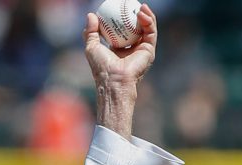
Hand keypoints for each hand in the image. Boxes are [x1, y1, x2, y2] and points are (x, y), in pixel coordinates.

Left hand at [82, 3, 157, 137]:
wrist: (113, 79)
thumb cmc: (101, 66)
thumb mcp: (92, 47)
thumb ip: (91, 32)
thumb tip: (90, 15)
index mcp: (119, 48)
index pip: (123, 29)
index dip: (122, 17)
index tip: (119, 7)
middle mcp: (132, 48)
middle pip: (137, 27)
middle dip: (136, 14)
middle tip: (131, 4)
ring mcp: (142, 49)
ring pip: (147, 28)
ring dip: (145, 15)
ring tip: (140, 6)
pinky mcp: (150, 50)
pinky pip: (151, 32)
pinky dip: (148, 21)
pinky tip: (142, 13)